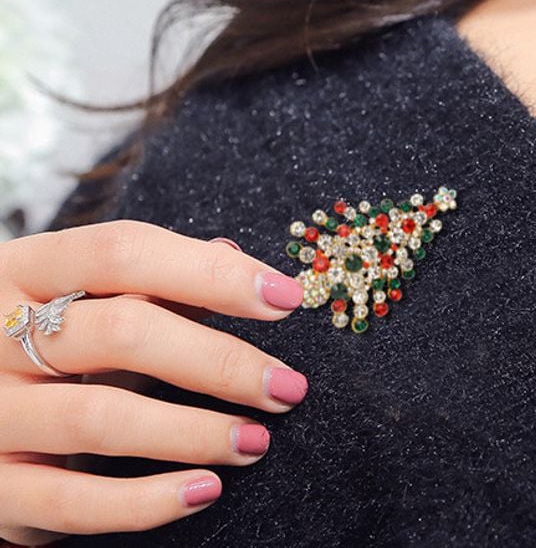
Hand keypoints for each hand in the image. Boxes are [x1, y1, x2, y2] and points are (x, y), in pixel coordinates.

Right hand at [0, 220, 306, 546]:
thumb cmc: (41, 338)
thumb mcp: (80, 295)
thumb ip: (153, 278)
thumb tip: (231, 254)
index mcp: (29, 270)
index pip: (125, 252)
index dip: (212, 273)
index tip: (285, 297)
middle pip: (123, 333)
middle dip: (220, 361)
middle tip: (287, 386)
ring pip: (102, 419)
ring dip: (196, 432)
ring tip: (258, 438)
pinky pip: (71, 502)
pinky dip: (146, 501)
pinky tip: (205, 489)